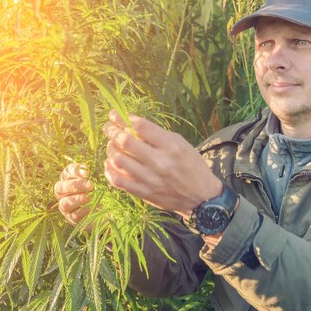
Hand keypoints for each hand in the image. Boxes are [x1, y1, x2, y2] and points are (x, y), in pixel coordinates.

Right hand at [54, 163, 94, 226]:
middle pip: (60, 188)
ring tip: (90, 197)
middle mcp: (62, 193)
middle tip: (90, 185)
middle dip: (75, 185)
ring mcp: (65, 207)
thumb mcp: (96, 179)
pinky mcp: (72, 218)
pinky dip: (84, 210)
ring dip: (78, 199)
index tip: (87, 173)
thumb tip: (86, 171)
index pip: (66, 172)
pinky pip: (74, 215)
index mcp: (67, 179)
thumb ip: (91, 174)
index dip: (75, 171)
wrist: (105, 209)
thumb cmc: (98, 190)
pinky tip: (93, 207)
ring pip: (65, 203)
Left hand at [102, 111, 221, 219]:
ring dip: (110, 149)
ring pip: (118, 160)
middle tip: (108, 127)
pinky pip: (118, 180)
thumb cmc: (192, 166)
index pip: (140, 127)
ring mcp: (150, 179)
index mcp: (171, 146)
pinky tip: (110, 163)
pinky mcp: (144, 193)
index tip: (115, 115)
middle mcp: (160, 162)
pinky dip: (109, 170)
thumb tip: (131, 125)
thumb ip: (158, 135)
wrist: (201, 196)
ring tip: (111, 145)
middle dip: (112, 131)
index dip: (123, 118)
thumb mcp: (182, 144)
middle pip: (125, 141)